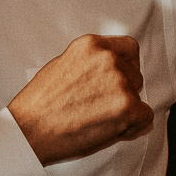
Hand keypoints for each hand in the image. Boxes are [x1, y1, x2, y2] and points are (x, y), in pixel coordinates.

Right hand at [7, 34, 152, 164]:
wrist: (30, 130)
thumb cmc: (39, 105)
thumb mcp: (62, 66)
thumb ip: (90, 63)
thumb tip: (110, 71)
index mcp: (90, 45)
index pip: (128, 47)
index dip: (125, 65)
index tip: (118, 77)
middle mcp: (107, 59)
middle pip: (134, 73)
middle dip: (122, 90)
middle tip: (98, 105)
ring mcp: (119, 82)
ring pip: (138, 96)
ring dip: (125, 108)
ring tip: (97, 118)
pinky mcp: (128, 107)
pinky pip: (145, 118)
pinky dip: (132, 127)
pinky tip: (109, 129)